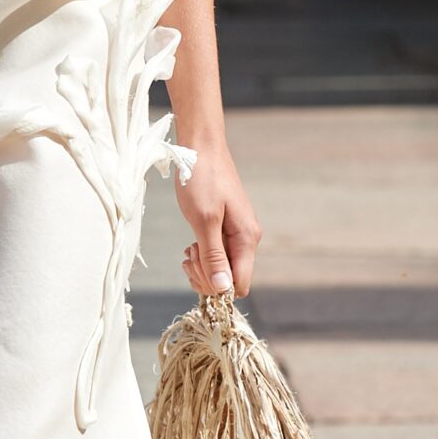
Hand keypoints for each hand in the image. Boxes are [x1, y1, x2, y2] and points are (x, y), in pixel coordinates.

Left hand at [175, 142, 260, 300]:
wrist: (200, 148)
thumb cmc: (201, 179)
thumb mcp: (204, 220)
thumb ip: (214, 256)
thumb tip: (223, 290)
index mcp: (247, 238)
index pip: (240, 285)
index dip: (217, 287)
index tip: (197, 267)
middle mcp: (246, 239)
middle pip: (229, 280)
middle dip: (206, 275)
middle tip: (190, 254)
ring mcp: (236, 235)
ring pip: (221, 269)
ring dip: (201, 265)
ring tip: (190, 247)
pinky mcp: (225, 229)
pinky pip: (216, 255)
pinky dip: (201, 255)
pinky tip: (191, 245)